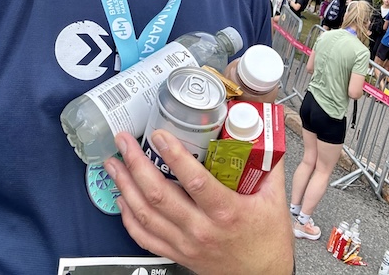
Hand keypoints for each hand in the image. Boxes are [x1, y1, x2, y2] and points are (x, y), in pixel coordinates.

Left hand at [105, 131, 293, 274]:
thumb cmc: (269, 240)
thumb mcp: (274, 198)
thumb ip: (267, 163)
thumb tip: (261, 133)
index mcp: (227, 212)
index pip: (195, 181)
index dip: (174, 155)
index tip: (159, 135)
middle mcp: (201, 229)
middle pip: (160, 195)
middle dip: (136, 164)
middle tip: (124, 141)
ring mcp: (186, 243)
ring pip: (146, 214)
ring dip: (125, 186)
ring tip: (114, 163)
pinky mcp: (178, 254)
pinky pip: (145, 237)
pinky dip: (128, 217)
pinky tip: (122, 198)